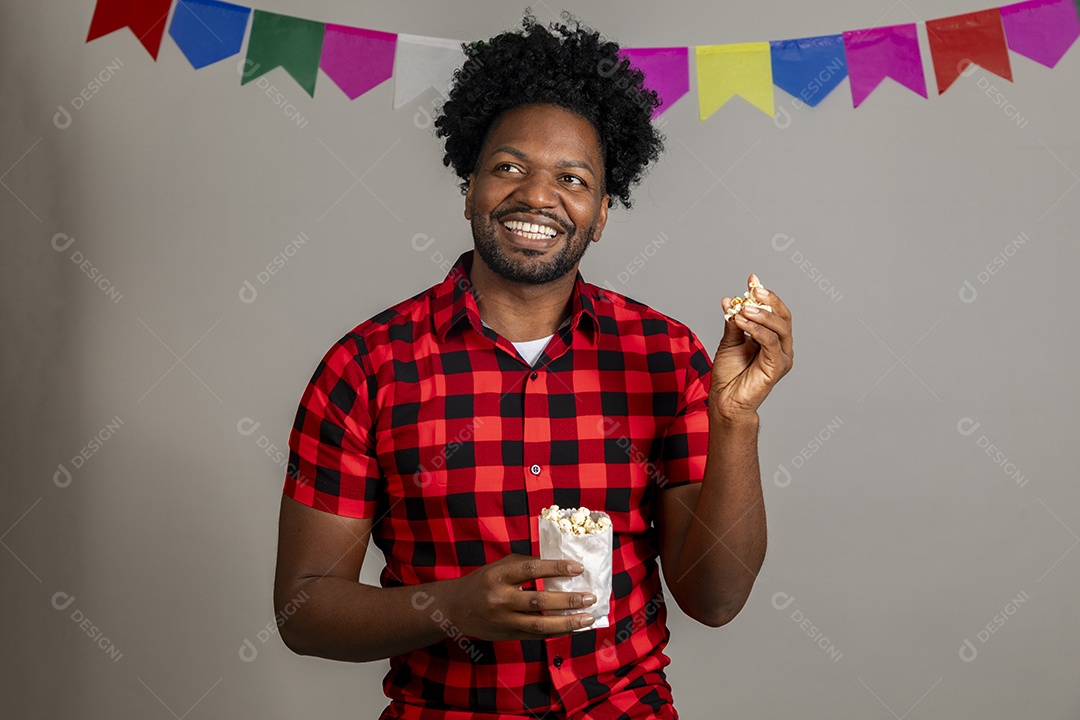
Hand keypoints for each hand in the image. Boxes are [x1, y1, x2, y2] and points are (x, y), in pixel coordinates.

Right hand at [445, 554, 597, 639]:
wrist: (456, 608)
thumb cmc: (483, 581)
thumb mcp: (500, 566)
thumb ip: (526, 563)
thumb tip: (559, 564)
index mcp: (499, 575)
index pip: (531, 569)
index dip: (556, 568)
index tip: (577, 567)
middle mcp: (501, 599)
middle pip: (539, 600)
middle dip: (568, 600)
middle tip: (589, 597)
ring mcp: (504, 620)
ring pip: (540, 625)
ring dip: (567, 622)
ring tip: (587, 618)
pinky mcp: (508, 635)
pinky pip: (536, 636)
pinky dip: (557, 633)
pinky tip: (573, 628)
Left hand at [712, 274, 793, 422]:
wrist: (725, 400)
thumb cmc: (729, 374)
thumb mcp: (729, 342)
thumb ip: (733, 322)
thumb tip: (730, 300)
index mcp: (771, 338)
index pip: (773, 311)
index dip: (764, 295)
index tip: (752, 279)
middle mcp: (781, 346)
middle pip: (783, 317)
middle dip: (769, 300)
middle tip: (753, 289)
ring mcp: (781, 357)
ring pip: (779, 328)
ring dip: (761, 314)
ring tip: (743, 307)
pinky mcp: (777, 367)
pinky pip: (771, 343)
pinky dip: (757, 330)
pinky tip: (742, 322)